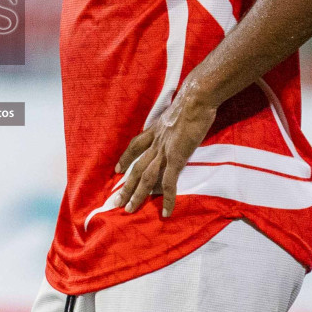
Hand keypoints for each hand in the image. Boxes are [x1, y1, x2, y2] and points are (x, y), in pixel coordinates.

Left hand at [113, 82, 217, 217]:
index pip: (135, 146)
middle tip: (117, 201)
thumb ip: (175, 119)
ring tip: (129, 209)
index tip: (117, 170)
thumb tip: (180, 119)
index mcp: (156, 130)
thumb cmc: (192, 100)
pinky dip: (168, 199)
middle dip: (126, 185)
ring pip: (146, 178)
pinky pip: (169, 183)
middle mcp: (156, 143)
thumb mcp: (177, 110)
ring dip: (137, 195)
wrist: (195, 99)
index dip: (125, 158)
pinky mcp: (176, 159)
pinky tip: (166, 212)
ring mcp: (164, 152)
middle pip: (137, 167)